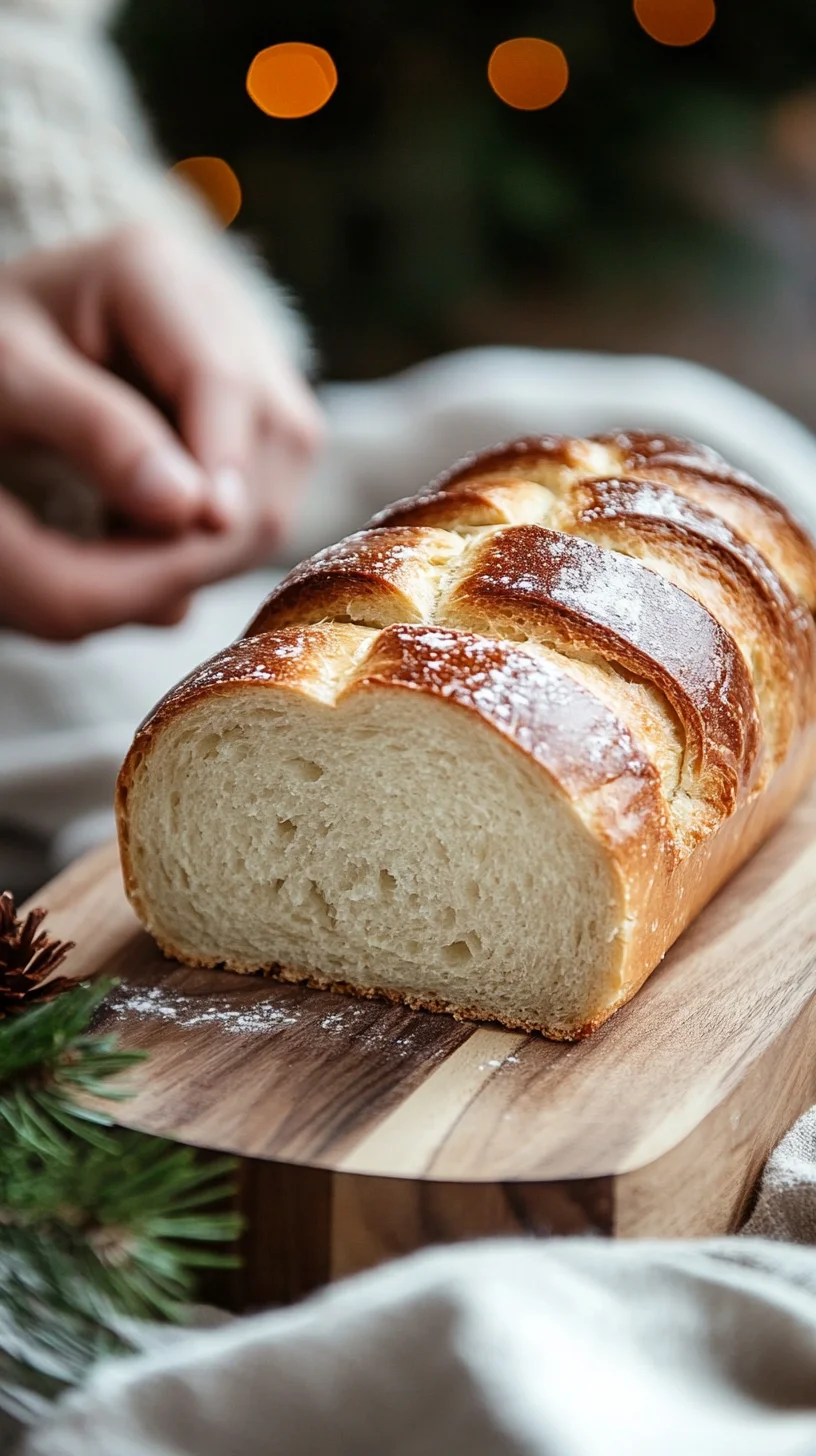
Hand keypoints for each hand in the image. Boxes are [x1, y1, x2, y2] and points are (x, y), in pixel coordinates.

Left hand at [0, 224, 323, 638]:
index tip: (198, 531)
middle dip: (226, 515)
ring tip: (136, 549)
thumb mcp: (12, 380)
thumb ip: (96, 434)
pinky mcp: (253, 413)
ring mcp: (248, 358)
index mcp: (151, 271)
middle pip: (278, 429)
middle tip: (144, 575)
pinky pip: (272, 485)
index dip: (223, 466)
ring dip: (229, 532)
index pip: (225, 381)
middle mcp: (219, 306)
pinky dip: (221, 532)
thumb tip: (191, 509)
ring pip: (287, 466)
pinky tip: (155, 532)